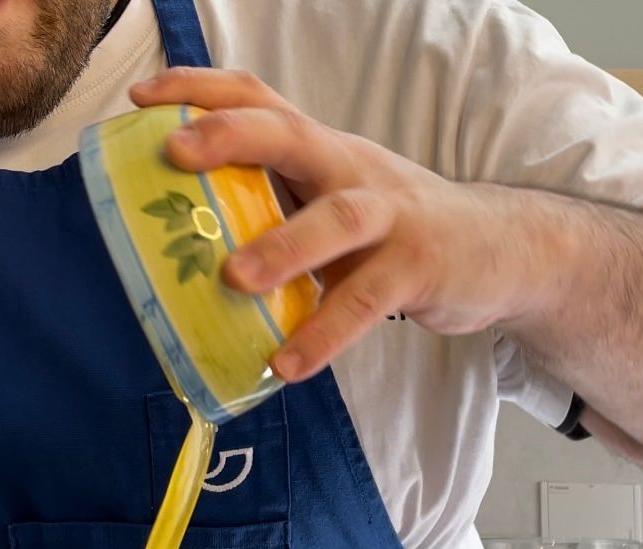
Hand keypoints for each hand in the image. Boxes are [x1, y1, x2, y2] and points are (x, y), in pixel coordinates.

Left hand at [131, 69, 553, 380]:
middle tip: (175, 155)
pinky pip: (365, 303)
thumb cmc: (396, 231)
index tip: (142, 97)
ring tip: (234, 279)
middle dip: (231, 137)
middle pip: (290, 135)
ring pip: (335, 218)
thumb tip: (186, 243)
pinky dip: (324, 334)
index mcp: (323, 151)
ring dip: (282, 245)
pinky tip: (286, 364)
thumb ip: (278, 209)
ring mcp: (390, 216)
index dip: (201, 90)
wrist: (500, 249)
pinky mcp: (418, 268)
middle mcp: (352, 170)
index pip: (259, 99)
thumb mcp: (335, 203)